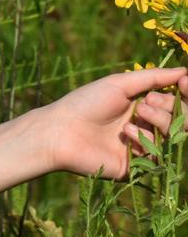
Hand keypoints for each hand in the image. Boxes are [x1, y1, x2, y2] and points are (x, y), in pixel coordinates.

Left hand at [44, 66, 187, 179]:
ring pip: (174, 136)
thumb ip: (153, 78)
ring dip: (161, 120)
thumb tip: (184, 70)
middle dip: (171, 107)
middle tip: (147, 102)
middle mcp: (146, 127)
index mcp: (143, 106)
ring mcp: (142, 147)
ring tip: (139, 113)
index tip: (184, 82)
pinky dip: (144, 138)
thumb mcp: (119, 84)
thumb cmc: (86, 103)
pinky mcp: (137, 166)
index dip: (185, 93)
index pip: (178, 102)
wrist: (61, 131)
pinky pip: (157, 153)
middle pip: (182, 119)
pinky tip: (125, 132)